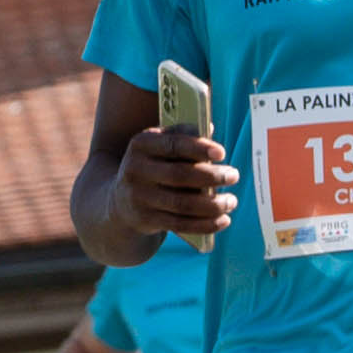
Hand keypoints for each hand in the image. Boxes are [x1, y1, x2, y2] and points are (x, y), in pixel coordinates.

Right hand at [118, 119, 238, 240]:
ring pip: (183, 203)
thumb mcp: (157, 147)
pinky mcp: (146, 220)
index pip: (172, 144)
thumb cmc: (151, 167)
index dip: (198, 148)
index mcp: (141, 145)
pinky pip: (181, 224)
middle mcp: (136, 170)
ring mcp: (139, 197)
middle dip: (212, 177)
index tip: (222, 152)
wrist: (118, 201)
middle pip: (180, 175)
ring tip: (231, 201)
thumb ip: (181, 137)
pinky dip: (205, 224)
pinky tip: (223, 220)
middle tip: (234, 175)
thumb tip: (210, 128)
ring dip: (213, 204)